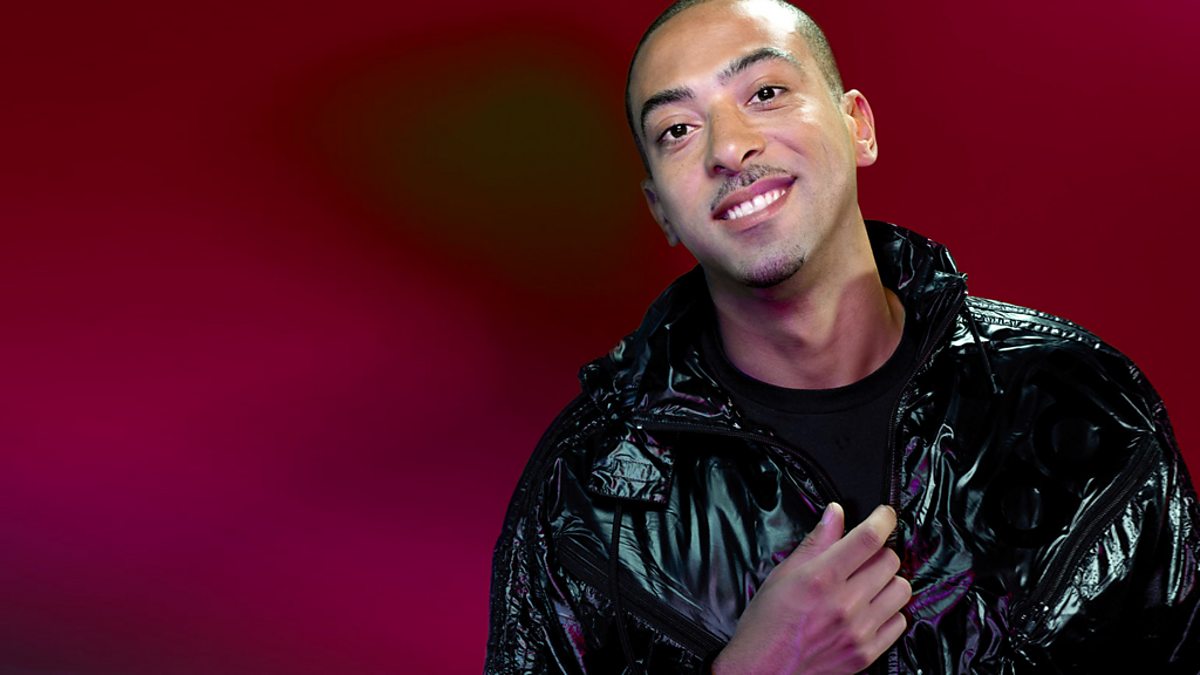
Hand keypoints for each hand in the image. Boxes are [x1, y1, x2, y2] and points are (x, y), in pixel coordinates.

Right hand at [711, 503, 909, 674]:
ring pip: (901, 589)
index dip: (883, 519)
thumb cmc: (768, 623)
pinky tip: (870, 610)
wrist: (764, 670)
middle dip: (879, 552)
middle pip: (890, 561)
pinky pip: (900, 622)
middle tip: (863, 556)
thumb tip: (835, 514)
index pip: (868, 538)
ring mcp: (860, 630)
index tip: (885, 514)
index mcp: (822, 578)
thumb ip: (816, 542)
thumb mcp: (784, 574)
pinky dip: (889, 611)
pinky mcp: (868, 653)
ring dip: (888, 581)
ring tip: (868, 584)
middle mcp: (845, 604)